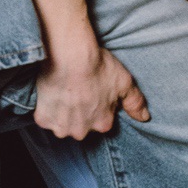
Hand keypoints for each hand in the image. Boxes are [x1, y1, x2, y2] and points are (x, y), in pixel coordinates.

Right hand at [33, 43, 149, 140]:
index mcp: (103, 124)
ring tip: (64, 92)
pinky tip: (51, 93)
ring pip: (62, 124)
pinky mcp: (43, 119)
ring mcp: (61, 127)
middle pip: (81, 125)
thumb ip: (135, 103)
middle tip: (78, 92)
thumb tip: (144, 118)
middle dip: (80, 113)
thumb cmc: (98, 67)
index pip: (102, 120)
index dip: (98, 105)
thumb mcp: (125, 82)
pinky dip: (46, 108)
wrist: (70, 57)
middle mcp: (82, 131)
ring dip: (63, 113)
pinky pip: (45, 117)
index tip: (93, 92)